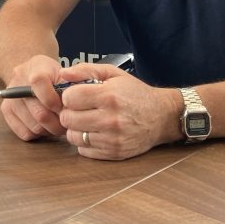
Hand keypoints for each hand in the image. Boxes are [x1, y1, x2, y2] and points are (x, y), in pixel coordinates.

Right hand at [0, 55, 65, 140]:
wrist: (30, 72)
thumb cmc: (52, 75)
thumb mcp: (63, 73)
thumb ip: (70, 87)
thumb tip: (73, 107)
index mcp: (34, 67)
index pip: (39, 82)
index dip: (53, 100)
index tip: (63, 106)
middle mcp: (17, 81)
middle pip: (39, 113)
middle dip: (58, 123)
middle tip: (66, 122)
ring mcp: (9, 97)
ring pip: (34, 127)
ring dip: (49, 130)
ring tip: (56, 123)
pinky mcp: (5, 110)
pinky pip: (25, 133)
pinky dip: (37, 134)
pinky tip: (43, 124)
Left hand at [56, 61, 181, 160]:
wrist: (162, 116)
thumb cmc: (135, 93)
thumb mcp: (113, 74)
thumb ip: (85, 70)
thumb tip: (63, 74)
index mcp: (109, 96)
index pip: (69, 98)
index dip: (68, 96)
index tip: (76, 96)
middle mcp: (111, 119)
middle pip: (68, 119)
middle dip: (69, 112)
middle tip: (78, 109)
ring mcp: (113, 139)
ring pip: (73, 137)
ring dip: (75, 129)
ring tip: (85, 121)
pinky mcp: (115, 153)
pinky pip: (84, 150)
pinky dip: (84, 142)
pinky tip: (94, 132)